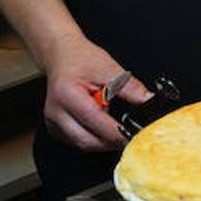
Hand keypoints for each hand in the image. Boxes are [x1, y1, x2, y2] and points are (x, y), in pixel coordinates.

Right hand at [42, 34, 152, 151]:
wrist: (61, 55)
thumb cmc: (80, 59)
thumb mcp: (109, 68)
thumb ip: (130, 87)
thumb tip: (148, 100)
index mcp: (67, 95)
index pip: (95, 121)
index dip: (117, 132)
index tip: (135, 134)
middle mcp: (55, 112)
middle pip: (87, 141)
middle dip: (112, 142)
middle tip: (131, 135)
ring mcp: (52, 122)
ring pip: (82, 145)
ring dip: (103, 142)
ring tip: (117, 126)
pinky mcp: (55, 129)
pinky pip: (77, 142)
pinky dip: (94, 138)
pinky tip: (102, 125)